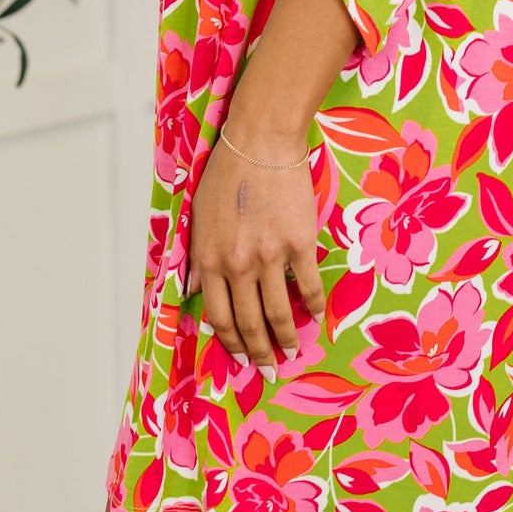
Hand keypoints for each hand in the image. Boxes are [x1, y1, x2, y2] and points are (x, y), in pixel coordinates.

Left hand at [187, 132, 326, 370]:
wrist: (260, 142)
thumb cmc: (226, 174)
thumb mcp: (198, 217)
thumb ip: (198, 258)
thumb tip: (196, 292)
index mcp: (209, 259)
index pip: (219, 316)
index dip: (231, 342)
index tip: (241, 356)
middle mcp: (237, 264)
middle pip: (248, 322)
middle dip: (259, 352)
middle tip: (269, 368)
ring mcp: (269, 255)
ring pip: (277, 312)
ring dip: (286, 337)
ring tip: (292, 351)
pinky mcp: (299, 243)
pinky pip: (307, 285)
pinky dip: (313, 304)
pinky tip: (316, 315)